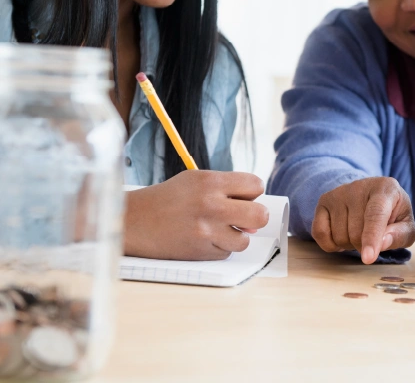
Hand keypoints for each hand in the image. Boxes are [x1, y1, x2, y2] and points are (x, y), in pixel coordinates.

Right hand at [123, 170, 268, 259]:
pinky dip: (219, 247)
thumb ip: (228, 191)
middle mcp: (211, 205)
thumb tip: (255, 216)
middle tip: (242, 218)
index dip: (253, 192)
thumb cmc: (168, 199)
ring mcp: (206, 231)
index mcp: (211, 182)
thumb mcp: (196, 181)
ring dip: (235, 236)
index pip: (256, 185)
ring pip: (245, 240)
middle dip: (255, 217)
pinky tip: (203, 239)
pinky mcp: (200, 252)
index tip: (243, 196)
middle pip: (260, 215)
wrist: (135, 221)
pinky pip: (226, 253)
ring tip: (216, 229)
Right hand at [311, 177, 414, 263]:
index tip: (368, 258)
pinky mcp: (324, 200)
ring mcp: (339, 192)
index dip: (372, 238)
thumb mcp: (405, 224)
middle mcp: (359, 186)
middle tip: (372, 237)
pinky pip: (320, 233)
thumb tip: (382, 244)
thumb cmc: (392, 213)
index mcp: (385, 188)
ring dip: (349, 244)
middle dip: (364, 245)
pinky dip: (331, 245)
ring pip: (339, 236)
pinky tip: (342, 235)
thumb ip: (400, 235)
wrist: (370, 195)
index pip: (376, 215)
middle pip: (356, 232)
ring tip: (359, 231)